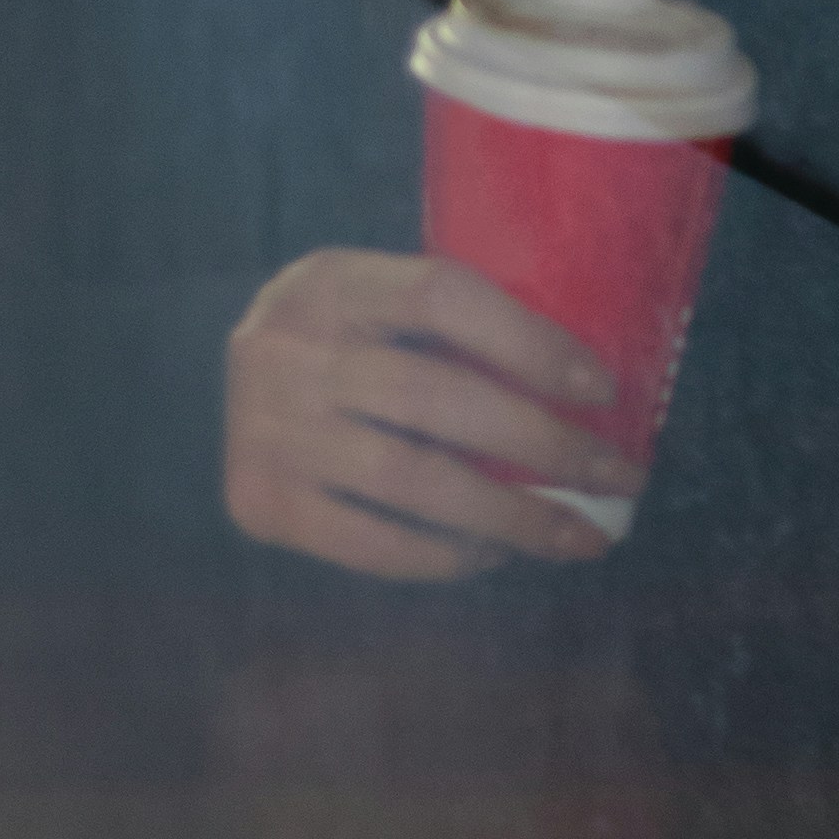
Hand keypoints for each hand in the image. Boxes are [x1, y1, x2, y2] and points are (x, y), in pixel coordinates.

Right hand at [222, 250, 625, 577]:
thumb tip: (586, 391)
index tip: (602, 389)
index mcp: (329, 282)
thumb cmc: (341, 344)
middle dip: (543, 443)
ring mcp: (267, 432)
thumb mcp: (376, 302)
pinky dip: (446, 556)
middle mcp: (286, 352)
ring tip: (578, 534)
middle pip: (435, 397)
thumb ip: (454, 326)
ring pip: (412, 480)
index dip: (528, 341)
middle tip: (618, 475)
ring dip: (512, 515)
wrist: (220, 391)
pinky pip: (371, 543)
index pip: (440, 297)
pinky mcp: (260, 503)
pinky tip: (495, 552)